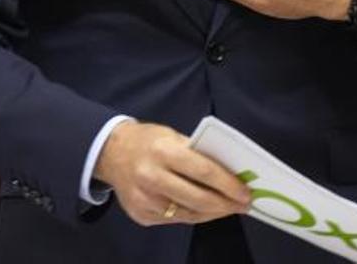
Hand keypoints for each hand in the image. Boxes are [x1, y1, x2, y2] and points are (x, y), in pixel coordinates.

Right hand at [93, 120, 250, 225]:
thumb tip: (229, 172)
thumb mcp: (171, 136)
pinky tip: (204, 209)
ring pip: (189, 214)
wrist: (110, 152)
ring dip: (213, 212)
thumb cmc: (148, 141)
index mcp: (163, 151)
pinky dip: (193, 215)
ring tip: (227, 207)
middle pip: (198, 198)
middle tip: (243, 205)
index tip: (246, 192)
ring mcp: (145, 200)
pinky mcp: (141, 215)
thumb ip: (196, 153)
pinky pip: (175, 219)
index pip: (204, 171)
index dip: (228, 184)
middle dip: (225, 204)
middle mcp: (152, 177)